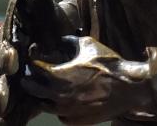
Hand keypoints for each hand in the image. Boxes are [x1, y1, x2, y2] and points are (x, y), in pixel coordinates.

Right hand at [0, 0, 40, 124]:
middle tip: (4, 99)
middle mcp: (7, 57)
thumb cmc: (49, 18)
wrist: (63, 36)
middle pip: (0, 73)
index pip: (5, 44)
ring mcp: (14, 77)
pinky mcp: (24, 92)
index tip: (13, 61)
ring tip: (3, 115)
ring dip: (3, 103)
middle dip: (1, 86)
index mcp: (10, 36)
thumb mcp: (44, 3)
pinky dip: (11, 118)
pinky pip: (16, 106)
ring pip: (5, 91)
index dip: (7, 53)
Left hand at [22, 36, 143, 124]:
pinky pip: (60, 117)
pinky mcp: (77, 121)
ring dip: (42, 98)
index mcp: (59, 76)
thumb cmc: (108, 65)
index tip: (32, 60)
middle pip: (33, 90)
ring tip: (44, 91)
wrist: (128, 88)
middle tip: (28, 77)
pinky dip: (58, 110)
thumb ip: (70, 41)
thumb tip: (61, 39)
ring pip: (45, 106)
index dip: (32, 63)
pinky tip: (62, 103)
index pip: (35, 69)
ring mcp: (67, 111)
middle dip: (30, 82)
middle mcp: (59, 95)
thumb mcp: (88, 45)